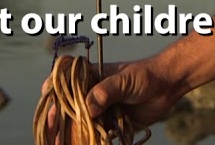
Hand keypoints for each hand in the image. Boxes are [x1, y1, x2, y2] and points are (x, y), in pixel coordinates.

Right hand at [37, 57, 184, 137]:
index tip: (46, 96)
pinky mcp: (113, 123)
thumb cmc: (146, 75)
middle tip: (50, 132)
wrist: (168, 85)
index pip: (66, 81)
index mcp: (92, 76)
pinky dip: (90, 141)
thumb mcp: (124, 80)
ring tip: (59, 144)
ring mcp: (103, 109)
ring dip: (71, 134)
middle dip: (58, 119)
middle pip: (70, 107)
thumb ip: (105, 91)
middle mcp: (94, 93)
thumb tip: (88, 108)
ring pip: (82, 123)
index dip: (53, 89)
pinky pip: (98, 134)